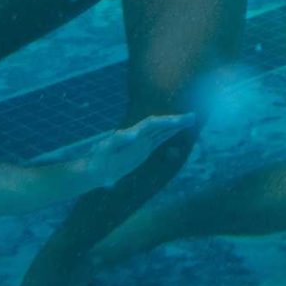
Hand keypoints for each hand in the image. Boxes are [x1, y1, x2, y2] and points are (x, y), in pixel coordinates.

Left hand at [76, 114, 196, 188]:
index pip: (149, 126)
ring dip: (176, 124)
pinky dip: (171, 131)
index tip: (175, 123)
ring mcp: (141, 140)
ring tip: (192, 118)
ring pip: (162, 129)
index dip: (162, 124)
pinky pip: (160, 137)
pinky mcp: (144, 147)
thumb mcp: (103, 155)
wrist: (93, 168)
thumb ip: (115, 144)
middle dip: (175, 121)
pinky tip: (181, 127)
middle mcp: (137, 134)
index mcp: (129, 135)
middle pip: (159, 124)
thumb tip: (132, 135)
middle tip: (192, 117)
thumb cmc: (96, 162)